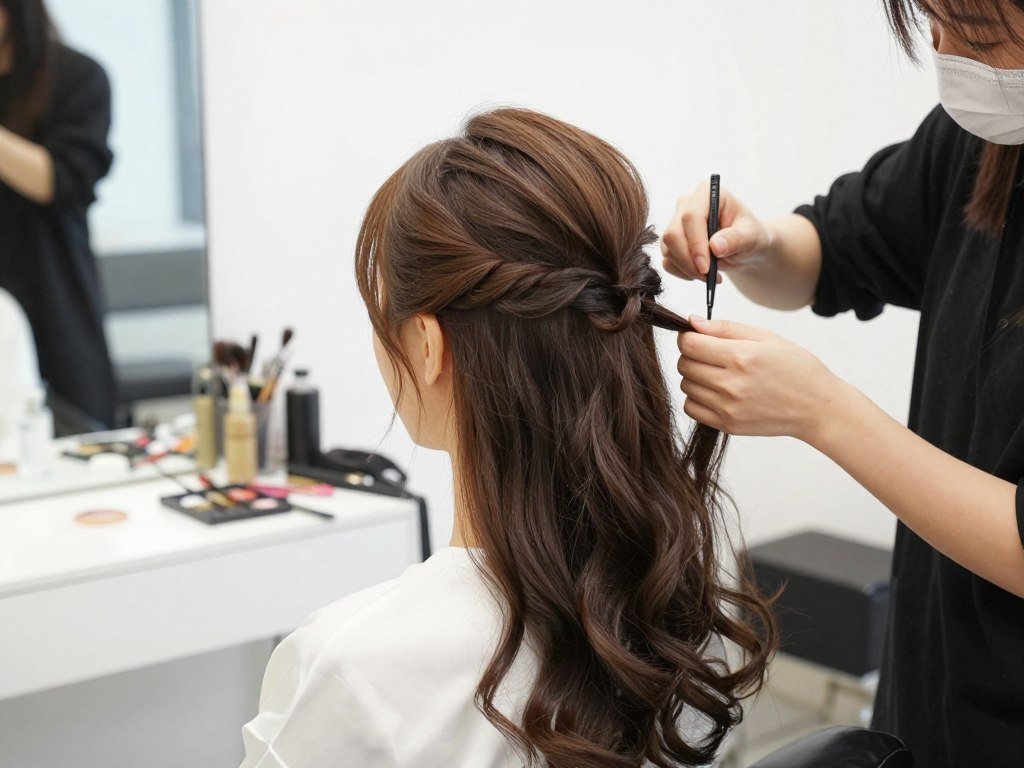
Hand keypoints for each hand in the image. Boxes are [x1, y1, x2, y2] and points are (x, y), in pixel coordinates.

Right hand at [660, 180, 772, 280]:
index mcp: (707, 194)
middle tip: (706, 276)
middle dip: (688, 260)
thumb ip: (736, 239)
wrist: (744, 247)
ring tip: (710, 276)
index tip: (706, 267)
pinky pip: (667, 261)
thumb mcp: (751, 237)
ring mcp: (676, 223)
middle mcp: (687, 205)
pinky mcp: (671, 241)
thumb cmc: (749, 236)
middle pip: (673, 234)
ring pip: (668, 249)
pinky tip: (701, 275)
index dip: (696, 243)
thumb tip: (715, 246)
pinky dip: (682, 273)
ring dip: (687, 269)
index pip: (691, 216)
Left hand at [676, 316, 845, 440]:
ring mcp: (728, 408)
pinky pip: (691, 408)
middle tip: (710, 354)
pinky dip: (697, 398)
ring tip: (717, 373)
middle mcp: (732, 384)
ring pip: (685, 386)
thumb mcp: (766, 337)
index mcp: (741, 357)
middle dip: (691, 355)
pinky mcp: (728, 425)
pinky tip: (715, 392)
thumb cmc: (795, 367)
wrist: (817, 407)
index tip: (697, 337)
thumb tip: (692, 322)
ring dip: (694, 376)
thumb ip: (725, 328)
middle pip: (684, 365)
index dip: (687, 337)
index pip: (689, 344)